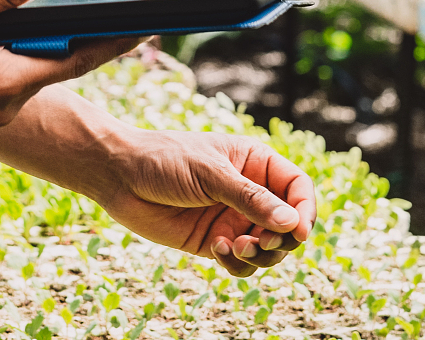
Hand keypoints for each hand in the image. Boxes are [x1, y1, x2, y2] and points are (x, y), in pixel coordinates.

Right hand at [0, 0, 135, 135]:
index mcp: (8, 83)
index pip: (79, 59)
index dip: (115, 41)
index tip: (146, 25)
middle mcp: (3, 107)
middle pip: (47, 65)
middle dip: (58, 37)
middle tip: (73, 7)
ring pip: (17, 74)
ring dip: (18, 48)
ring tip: (1, 19)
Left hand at [97, 130, 314, 276]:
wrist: (119, 176)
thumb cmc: (164, 160)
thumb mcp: (209, 173)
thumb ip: (250, 198)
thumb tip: (292, 222)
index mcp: (254, 163)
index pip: (297, 187)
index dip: (305, 210)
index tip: (299, 231)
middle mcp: (250, 192)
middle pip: (289, 224)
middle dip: (282, 239)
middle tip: (261, 242)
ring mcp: (234, 218)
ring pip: (269, 249)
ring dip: (261, 254)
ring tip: (237, 246)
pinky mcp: (215, 242)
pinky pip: (241, 263)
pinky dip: (237, 263)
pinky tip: (218, 248)